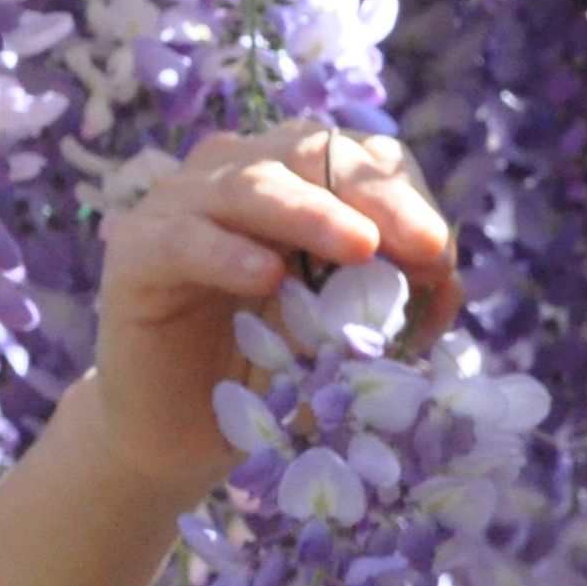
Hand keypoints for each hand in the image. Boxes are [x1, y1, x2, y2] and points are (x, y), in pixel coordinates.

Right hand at [79, 121, 460, 498]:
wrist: (183, 433)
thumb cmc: (273, 375)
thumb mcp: (350, 336)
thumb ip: (398, 302)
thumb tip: (450, 279)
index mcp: (297, 182)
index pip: (358, 156)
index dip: (403, 195)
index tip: (441, 255)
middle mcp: (237, 174)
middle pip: (310, 152)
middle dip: (375, 196)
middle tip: (424, 245)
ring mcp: (180, 205)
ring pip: (248, 184)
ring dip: (311, 213)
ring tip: (359, 247)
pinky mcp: (136, 252)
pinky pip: (185, 239)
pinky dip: (228, 253)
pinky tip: (267, 277)